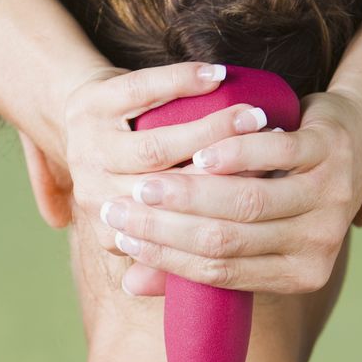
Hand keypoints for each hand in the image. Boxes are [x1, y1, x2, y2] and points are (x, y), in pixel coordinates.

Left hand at [61, 61, 283, 295]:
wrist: (89, 121)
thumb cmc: (144, 180)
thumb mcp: (162, 222)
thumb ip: (189, 254)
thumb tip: (232, 283)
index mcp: (112, 236)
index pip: (179, 242)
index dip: (229, 220)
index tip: (276, 196)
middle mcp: (93, 198)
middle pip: (168, 197)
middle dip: (228, 173)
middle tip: (275, 157)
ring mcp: (85, 152)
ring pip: (157, 147)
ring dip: (212, 129)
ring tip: (255, 117)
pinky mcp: (86, 106)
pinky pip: (141, 90)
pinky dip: (181, 81)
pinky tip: (216, 78)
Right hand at [93, 84, 361, 296]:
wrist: (354, 141)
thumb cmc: (287, 192)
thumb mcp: (250, 232)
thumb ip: (197, 258)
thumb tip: (131, 285)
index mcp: (300, 276)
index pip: (220, 273)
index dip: (167, 258)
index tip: (122, 237)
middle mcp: (320, 245)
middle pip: (228, 241)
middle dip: (165, 228)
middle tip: (119, 209)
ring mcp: (330, 198)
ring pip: (247, 201)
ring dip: (190, 194)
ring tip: (146, 186)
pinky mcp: (330, 152)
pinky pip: (274, 155)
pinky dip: (234, 156)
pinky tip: (198, 155)